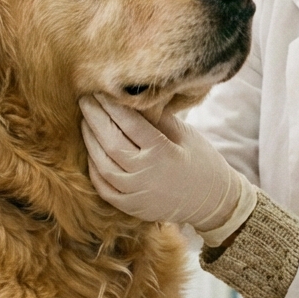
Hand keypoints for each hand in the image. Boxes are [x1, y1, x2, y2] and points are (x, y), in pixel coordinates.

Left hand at [79, 94, 255, 245]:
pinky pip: (104, 187)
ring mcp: (136, 194)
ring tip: (85, 122)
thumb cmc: (202, 162)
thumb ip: (159, 118)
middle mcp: (145, 174)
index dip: (111, 105)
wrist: (213, 202)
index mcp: (162, 152)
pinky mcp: (131, 207)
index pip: (128, 123)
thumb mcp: (186, 135)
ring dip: (90, 141)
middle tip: (85, 100)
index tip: (100, 90)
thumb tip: (133, 98)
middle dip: (95, 118)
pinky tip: (92, 151)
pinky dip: (94, 168)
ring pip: (102, 164)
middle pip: (110, 141)